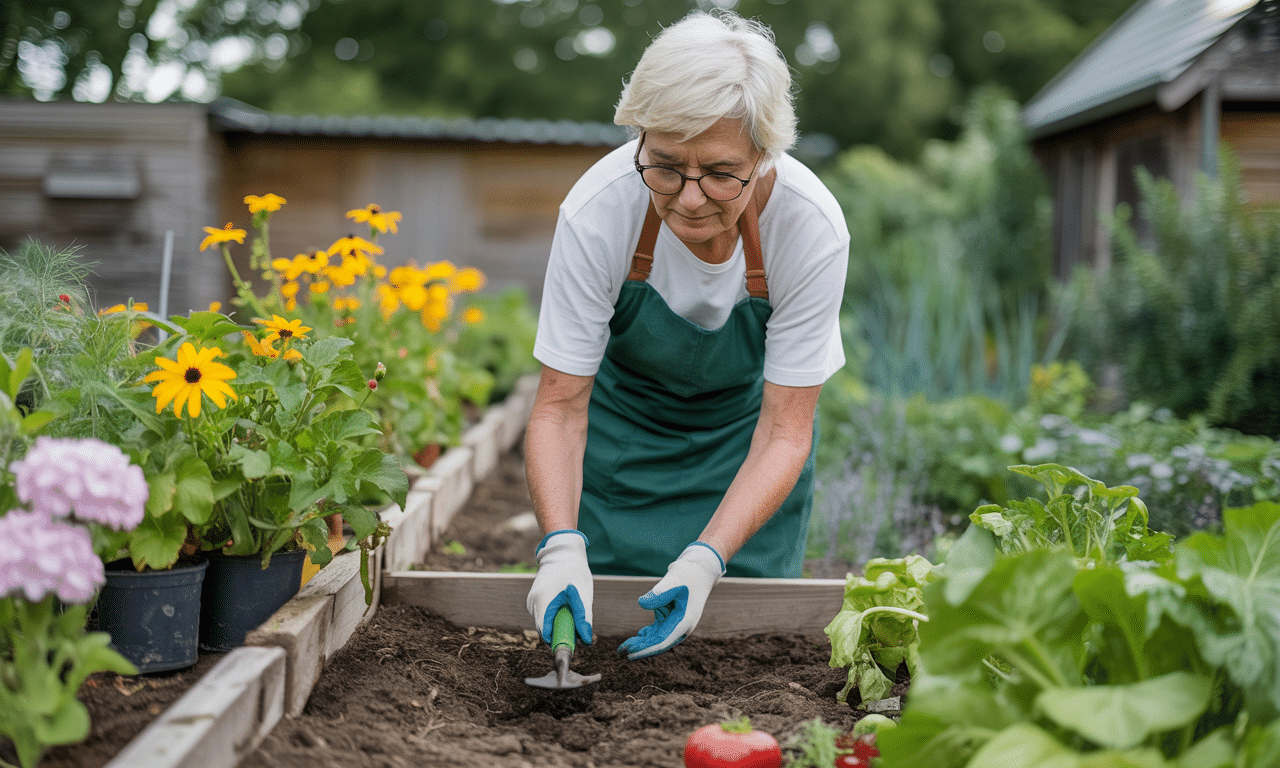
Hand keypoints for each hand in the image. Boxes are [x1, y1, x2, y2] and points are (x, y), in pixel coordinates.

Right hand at [525, 530, 593, 644]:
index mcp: (543, 600)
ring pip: (545, 623)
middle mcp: (533, 603)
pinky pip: (544, 616)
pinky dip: (555, 616)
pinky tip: (564, 605)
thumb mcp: (582, 595)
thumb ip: (584, 618)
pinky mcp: (535, 601)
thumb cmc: (574, 571)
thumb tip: (586, 641)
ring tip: (572, 610)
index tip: (571, 645)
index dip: (558, 642)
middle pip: (545, 630)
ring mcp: (532, 602)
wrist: (562, 553)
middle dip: (560, 633)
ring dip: (558, 623)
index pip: (545, 632)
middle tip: (577, 627)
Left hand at [618, 542, 724, 659]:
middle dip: (641, 649)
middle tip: (621, 652)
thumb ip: (658, 593)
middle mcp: (682, 627)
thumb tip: (642, 603)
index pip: (662, 641)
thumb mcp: (673, 580)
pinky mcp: (673, 618)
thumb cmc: (687, 574)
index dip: (645, 648)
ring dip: (643, 643)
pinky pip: (659, 631)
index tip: (630, 651)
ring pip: (658, 639)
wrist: (699, 570)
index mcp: (684, 622)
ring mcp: (678, 624)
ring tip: (624, 647)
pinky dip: (648, 634)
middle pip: (659, 643)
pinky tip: (639, 635)